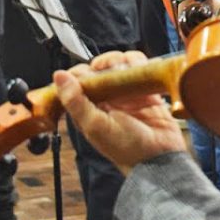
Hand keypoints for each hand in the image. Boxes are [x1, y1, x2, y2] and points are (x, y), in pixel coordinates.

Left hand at [54, 51, 186, 174]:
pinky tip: (140, 72)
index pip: (77, 81)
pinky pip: (140, 68)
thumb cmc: (126, 149)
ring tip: (128, 71)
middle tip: (111, 70)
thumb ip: (76, 101)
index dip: (80, 72)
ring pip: (120, 64)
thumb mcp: (95, 126)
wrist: (160, 157)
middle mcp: (105, 99)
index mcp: (88, 108)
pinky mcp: (145, 90)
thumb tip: (58, 76)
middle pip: (100, 67)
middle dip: (105, 63)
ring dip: (123, 61)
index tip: (88, 72)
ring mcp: (125, 94)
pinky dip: (140, 64)